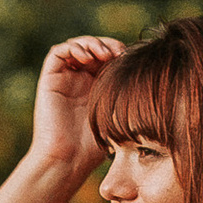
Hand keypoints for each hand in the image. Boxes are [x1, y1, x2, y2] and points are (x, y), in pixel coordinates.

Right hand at [28, 33, 123, 187]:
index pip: (108, 58)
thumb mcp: (118, 116)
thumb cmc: (95, 147)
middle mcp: (79, 81)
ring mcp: (64, 80)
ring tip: (104, 54)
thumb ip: (127, 96)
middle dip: (107, 45)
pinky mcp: (49, 80)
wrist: (68, 159)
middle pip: (93, 48)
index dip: (119, 52)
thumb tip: (152, 75)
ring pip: (76, 46)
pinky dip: (73, 48)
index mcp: (96, 88)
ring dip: (91, 43)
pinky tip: (87, 57)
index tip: (132, 58)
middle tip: (119, 52)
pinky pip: (58, 53)